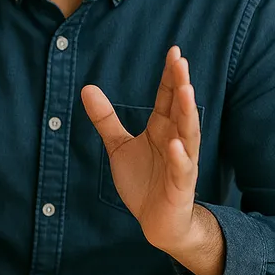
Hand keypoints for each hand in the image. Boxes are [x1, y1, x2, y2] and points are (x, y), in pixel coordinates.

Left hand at [81, 46, 200, 252]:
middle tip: (182, 62)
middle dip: (181, 85)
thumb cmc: (143, 180)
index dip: (171, 76)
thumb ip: (106, 118)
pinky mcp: (179, 186)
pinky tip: (176, 144)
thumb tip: (87, 87)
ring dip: (188, 113)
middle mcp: (175, 140)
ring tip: (186, 90)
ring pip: (188, 134)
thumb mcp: (118, 145)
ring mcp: (181, 163)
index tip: (174, 51)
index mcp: (162, 128)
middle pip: (180, 109)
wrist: (156, 222)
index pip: (168, 97)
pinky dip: (179, 157)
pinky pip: (181, 169)